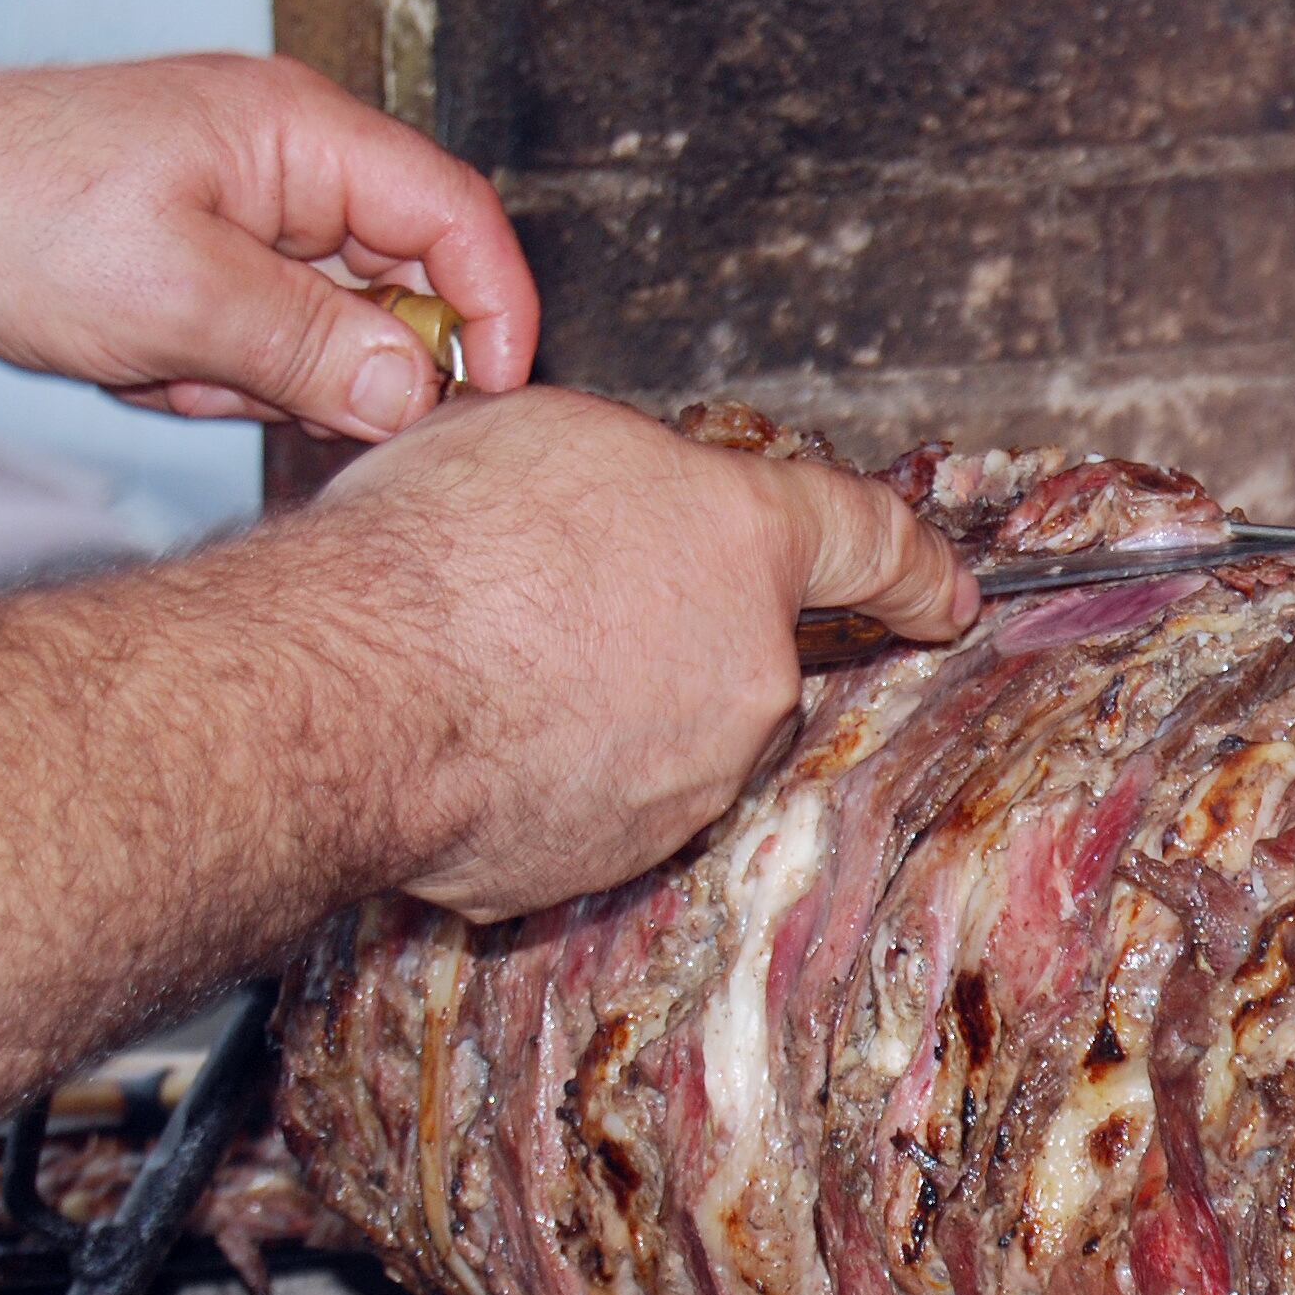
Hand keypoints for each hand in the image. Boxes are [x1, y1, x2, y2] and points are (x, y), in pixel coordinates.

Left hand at [0, 56, 538, 442]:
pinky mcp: (197, 253)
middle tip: (281, 397)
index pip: (454, 214)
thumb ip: (319, 349)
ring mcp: (238, 206)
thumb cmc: (9, 215)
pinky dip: (217, 369)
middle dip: (348, 358)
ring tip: (170, 367)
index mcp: (299, 130)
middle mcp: (282, 159)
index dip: (491, 307)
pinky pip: (261, 335)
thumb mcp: (184, 300)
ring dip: (267, 373)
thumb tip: (420, 392)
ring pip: (326, 321)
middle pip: (395, 278)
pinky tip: (141, 361)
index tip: (491, 392)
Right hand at [296, 387, 981, 917]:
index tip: (945, 594)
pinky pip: (590, 804)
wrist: (349, 697)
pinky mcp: (612, 859)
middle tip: (548, 598)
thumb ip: (633, 477)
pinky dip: (541, 775)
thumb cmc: (431, 553)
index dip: (916, 566)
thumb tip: (629, 501)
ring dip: (592, 704)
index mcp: (744, 546)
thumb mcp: (546, 436)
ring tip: (483, 665)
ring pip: (661, 733)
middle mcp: (744, 676)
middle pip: (736, 649)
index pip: (868, 543)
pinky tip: (468, 734)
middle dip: (661, 629)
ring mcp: (687, 782)